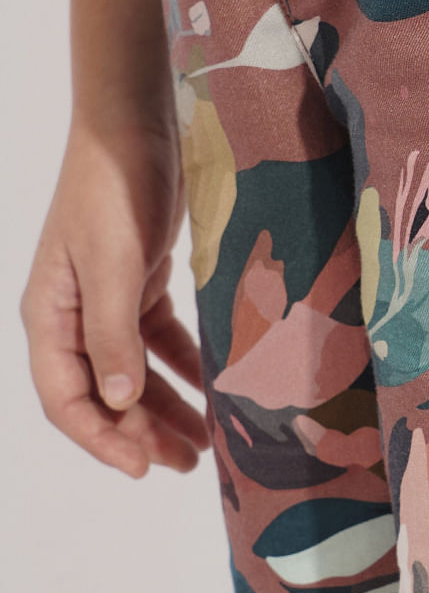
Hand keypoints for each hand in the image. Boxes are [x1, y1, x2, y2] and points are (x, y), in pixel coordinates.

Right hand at [20, 120, 209, 478]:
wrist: (134, 126)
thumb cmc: (112, 189)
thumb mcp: (112, 263)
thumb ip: (113, 334)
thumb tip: (117, 402)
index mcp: (49, 317)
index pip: (67, 399)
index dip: (103, 438)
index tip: (145, 466)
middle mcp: (73, 316)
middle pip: (105, 393)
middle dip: (144, 432)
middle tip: (189, 463)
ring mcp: (106, 300)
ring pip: (136, 371)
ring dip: (168, 405)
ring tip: (206, 442)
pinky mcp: (140, 282)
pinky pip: (162, 339)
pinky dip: (185, 364)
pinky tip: (215, 386)